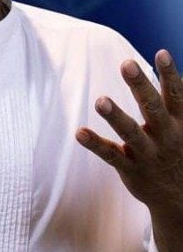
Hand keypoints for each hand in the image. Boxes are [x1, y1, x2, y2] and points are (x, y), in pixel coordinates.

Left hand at [76, 51, 182, 251]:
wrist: (179, 198)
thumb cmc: (178, 151)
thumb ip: (177, 103)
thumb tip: (179, 74)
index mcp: (180, 124)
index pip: (176, 95)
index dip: (169, 75)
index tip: (161, 52)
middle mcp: (166, 137)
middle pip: (153, 109)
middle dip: (141, 86)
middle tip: (127, 64)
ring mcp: (148, 154)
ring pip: (131, 133)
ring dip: (116, 116)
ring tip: (100, 99)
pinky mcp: (130, 169)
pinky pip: (111, 155)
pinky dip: (95, 144)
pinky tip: (79, 132)